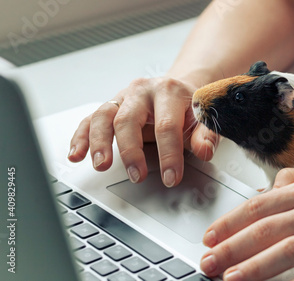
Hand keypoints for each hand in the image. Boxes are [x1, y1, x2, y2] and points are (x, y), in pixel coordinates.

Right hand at [67, 76, 217, 186]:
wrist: (179, 90)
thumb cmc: (190, 108)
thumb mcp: (204, 120)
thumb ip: (206, 135)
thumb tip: (205, 151)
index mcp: (169, 91)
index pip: (166, 125)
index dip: (169, 154)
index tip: (170, 178)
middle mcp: (142, 91)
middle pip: (128, 119)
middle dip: (131, 151)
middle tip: (136, 176)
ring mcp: (123, 98)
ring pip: (104, 116)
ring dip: (99, 142)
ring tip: (100, 165)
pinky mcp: (110, 107)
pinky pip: (90, 120)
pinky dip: (81, 137)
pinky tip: (76, 154)